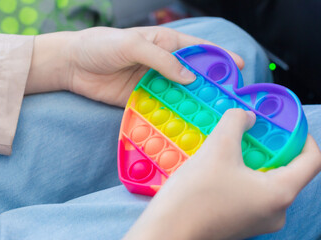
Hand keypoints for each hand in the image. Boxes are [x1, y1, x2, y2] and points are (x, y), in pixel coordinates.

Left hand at [25, 27, 243, 106]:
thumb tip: (190, 77)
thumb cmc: (101, 45)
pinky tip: (182, 124)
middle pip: (192, 75)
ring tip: (209, 116)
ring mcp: (152, 83)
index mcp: (164, 43)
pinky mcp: (140, 99)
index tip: (237, 68)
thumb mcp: (133, 44)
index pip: (198, 49)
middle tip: (226, 101)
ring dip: (191, 104)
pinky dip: (171, 115)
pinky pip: (160, 107)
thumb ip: (162, 60)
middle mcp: (162, 64)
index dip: (218, 57)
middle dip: (209, 86)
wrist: (72, 65)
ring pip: (178, 94)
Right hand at [124, 109, 320, 239]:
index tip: (285, 125)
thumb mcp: (218, 147)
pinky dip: (241, 174)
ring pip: (266, 180)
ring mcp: (258, 219)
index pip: (311, 160)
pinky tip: (219, 167)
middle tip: (249, 131)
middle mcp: (275, 211)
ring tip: (229, 147)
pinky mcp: (242, 221)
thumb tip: (246, 117)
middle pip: (286, 170)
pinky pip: (251, 192)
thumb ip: (236, 122)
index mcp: (280, 193)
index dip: (301, 137)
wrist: (168, 229)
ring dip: (251, 159)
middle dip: (268, 146)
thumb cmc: (195, 195)